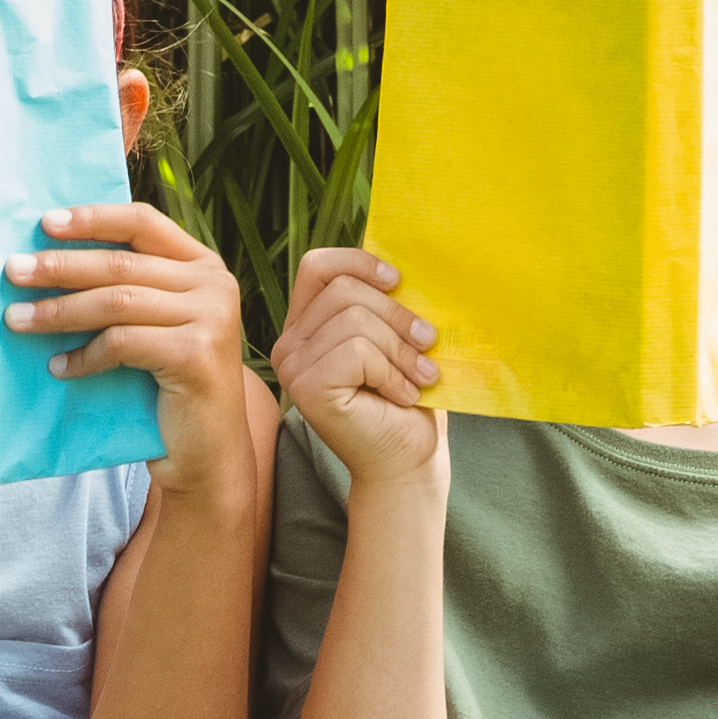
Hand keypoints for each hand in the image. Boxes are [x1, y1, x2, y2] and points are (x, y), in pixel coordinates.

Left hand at [9, 201, 258, 490]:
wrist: (206, 456)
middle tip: (13, 271)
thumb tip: (48, 262)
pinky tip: (58, 368)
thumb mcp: (153, 328)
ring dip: (59, 311)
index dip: (93, 219)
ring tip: (16, 320)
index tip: (44, 223)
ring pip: (117, 300)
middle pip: (121, 263)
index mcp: (203, 267)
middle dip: (60, 267)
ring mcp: (210, 318)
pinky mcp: (195, 354)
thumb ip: (127, 291)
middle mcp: (214, 285)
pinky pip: (122, 343)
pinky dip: (84, 355)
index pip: (142, 223)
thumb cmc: (168, 391)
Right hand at [271, 247, 443, 484]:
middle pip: (344, 290)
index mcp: (307, 325)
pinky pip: (357, 350)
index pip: (318, 267)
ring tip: (418, 378)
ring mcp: (293, 366)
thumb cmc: (405, 399)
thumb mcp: (395, 336)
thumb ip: (383, 300)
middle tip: (427, 347)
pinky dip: (390, 370)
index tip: (399, 283)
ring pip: (354, 319)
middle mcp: (289, 344)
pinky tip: (401, 396)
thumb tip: (399, 257)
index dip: (359, 263)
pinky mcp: (307, 388)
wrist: (407, 460)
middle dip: (397, 316)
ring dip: (399, 349)